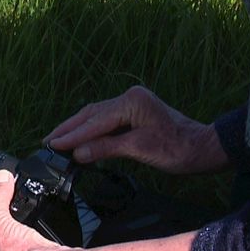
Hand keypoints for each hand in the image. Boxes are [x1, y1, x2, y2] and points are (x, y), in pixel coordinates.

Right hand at [45, 85, 228, 174]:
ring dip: (77, 129)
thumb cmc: (177, 150)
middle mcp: (130, 98)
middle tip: (47, 141)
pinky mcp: (134, 112)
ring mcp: (132, 104)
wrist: (203, 148)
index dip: (73, 135)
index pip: (95, 121)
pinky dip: (91, 130)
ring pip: (97, 116)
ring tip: (56, 140)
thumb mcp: (141, 150)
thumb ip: (107, 148)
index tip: (52, 145)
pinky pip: (106, 120)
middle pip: (92, 114)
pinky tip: (80, 138)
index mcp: (132, 102)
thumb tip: (78, 153)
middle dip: (69, 128)